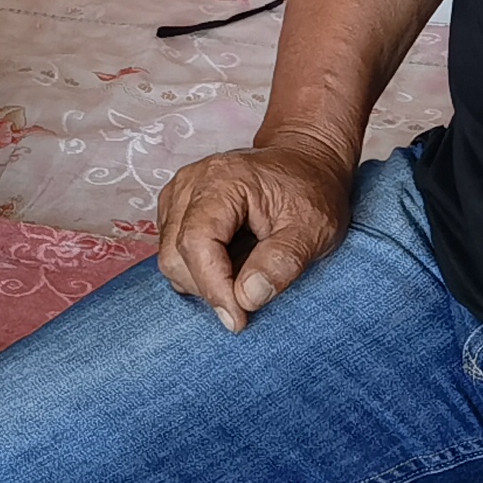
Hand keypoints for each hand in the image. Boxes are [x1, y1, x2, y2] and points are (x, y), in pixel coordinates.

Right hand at [154, 125, 357, 329]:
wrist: (305, 162)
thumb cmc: (311, 192)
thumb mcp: (314, 229)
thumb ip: (282, 262)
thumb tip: (247, 297)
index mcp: (223, 181)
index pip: (197, 242)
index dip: (214, 287)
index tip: (239, 319)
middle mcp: (191, 183)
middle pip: (176, 254)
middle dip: (209, 288)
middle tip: (248, 300)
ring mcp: (179, 193)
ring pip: (168, 257)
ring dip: (202, 281)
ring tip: (243, 277)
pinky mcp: (176, 206)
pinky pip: (171, 250)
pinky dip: (197, 270)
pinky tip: (229, 265)